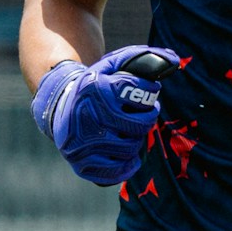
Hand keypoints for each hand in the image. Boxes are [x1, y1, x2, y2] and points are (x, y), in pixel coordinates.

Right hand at [31, 46, 182, 188]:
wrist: (57, 106)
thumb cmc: (96, 86)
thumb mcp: (113, 65)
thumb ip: (143, 58)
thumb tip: (174, 59)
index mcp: (95, 89)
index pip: (139, 93)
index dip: (148, 94)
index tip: (146, 94)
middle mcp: (87, 116)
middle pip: (139, 125)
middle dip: (145, 119)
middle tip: (140, 115)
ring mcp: (82, 143)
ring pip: (130, 149)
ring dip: (134, 140)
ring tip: (125, 130)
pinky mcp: (81, 164)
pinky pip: (117, 171)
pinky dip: (126, 164)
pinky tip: (123, 153)